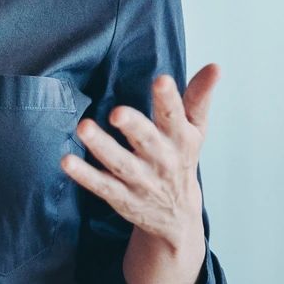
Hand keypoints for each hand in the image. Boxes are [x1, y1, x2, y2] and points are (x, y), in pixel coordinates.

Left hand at [62, 65, 219, 283]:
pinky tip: (67, 161)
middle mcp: (162, 161)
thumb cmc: (181, 158)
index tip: (161, 79)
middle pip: (148, 141)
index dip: (169, 99)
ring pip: (120, 164)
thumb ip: (199, 97)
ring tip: (83, 127)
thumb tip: (215, 66)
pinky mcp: (121, 197)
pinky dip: (85, 175)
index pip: (176, 117)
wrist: (177, 217)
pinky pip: (102, 185)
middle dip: (134, 127)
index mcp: (181, 140)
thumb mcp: (195, 130)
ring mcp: (141, 181)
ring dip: (101, 147)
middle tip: (117, 112)